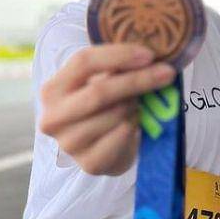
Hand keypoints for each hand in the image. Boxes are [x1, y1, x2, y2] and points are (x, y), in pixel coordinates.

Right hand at [39, 44, 174, 175]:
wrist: (102, 147)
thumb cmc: (102, 106)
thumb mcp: (101, 81)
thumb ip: (116, 67)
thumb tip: (150, 55)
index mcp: (52, 90)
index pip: (83, 62)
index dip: (118, 55)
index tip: (149, 54)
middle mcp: (53, 118)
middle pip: (100, 92)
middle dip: (137, 80)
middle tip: (167, 72)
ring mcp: (69, 144)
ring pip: (115, 114)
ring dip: (136, 105)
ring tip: (139, 103)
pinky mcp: (89, 163)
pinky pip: (123, 135)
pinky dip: (135, 124)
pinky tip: (135, 121)